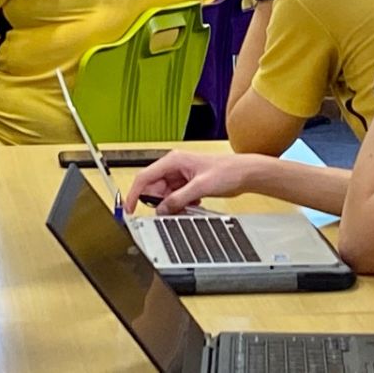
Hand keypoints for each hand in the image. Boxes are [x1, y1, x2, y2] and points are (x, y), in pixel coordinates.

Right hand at [125, 151, 257, 214]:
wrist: (244, 174)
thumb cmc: (227, 171)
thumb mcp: (200, 187)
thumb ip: (179, 199)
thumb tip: (162, 210)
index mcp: (173, 161)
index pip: (144, 177)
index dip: (134, 194)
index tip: (130, 209)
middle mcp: (174, 167)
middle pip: (154, 189)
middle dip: (159, 203)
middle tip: (170, 212)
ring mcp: (180, 176)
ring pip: (165, 196)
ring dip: (172, 205)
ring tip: (188, 206)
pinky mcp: (187, 185)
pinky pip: (175, 198)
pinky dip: (180, 205)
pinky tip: (194, 205)